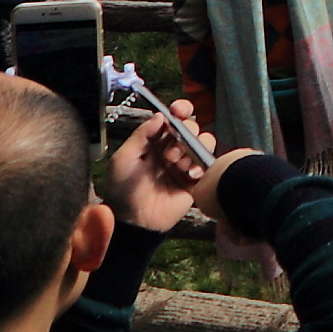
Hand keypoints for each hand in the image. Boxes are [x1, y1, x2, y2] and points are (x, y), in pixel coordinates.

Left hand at [108, 115, 225, 236]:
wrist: (135, 221)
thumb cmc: (123, 190)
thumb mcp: (124, 159)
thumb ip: (141, 135)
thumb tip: (161, 116)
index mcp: (154, 141)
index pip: (172, 118)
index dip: (180, 110)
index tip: (179, 110)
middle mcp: (172, 149)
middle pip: (191, 127)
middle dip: (185, 133)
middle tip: (170, 151)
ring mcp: (185, 164)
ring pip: (203, 142)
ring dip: (193, 148)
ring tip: (178, 164)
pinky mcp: (196, 180)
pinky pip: (209, 164)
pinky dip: (201, 165)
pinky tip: (189, 174)